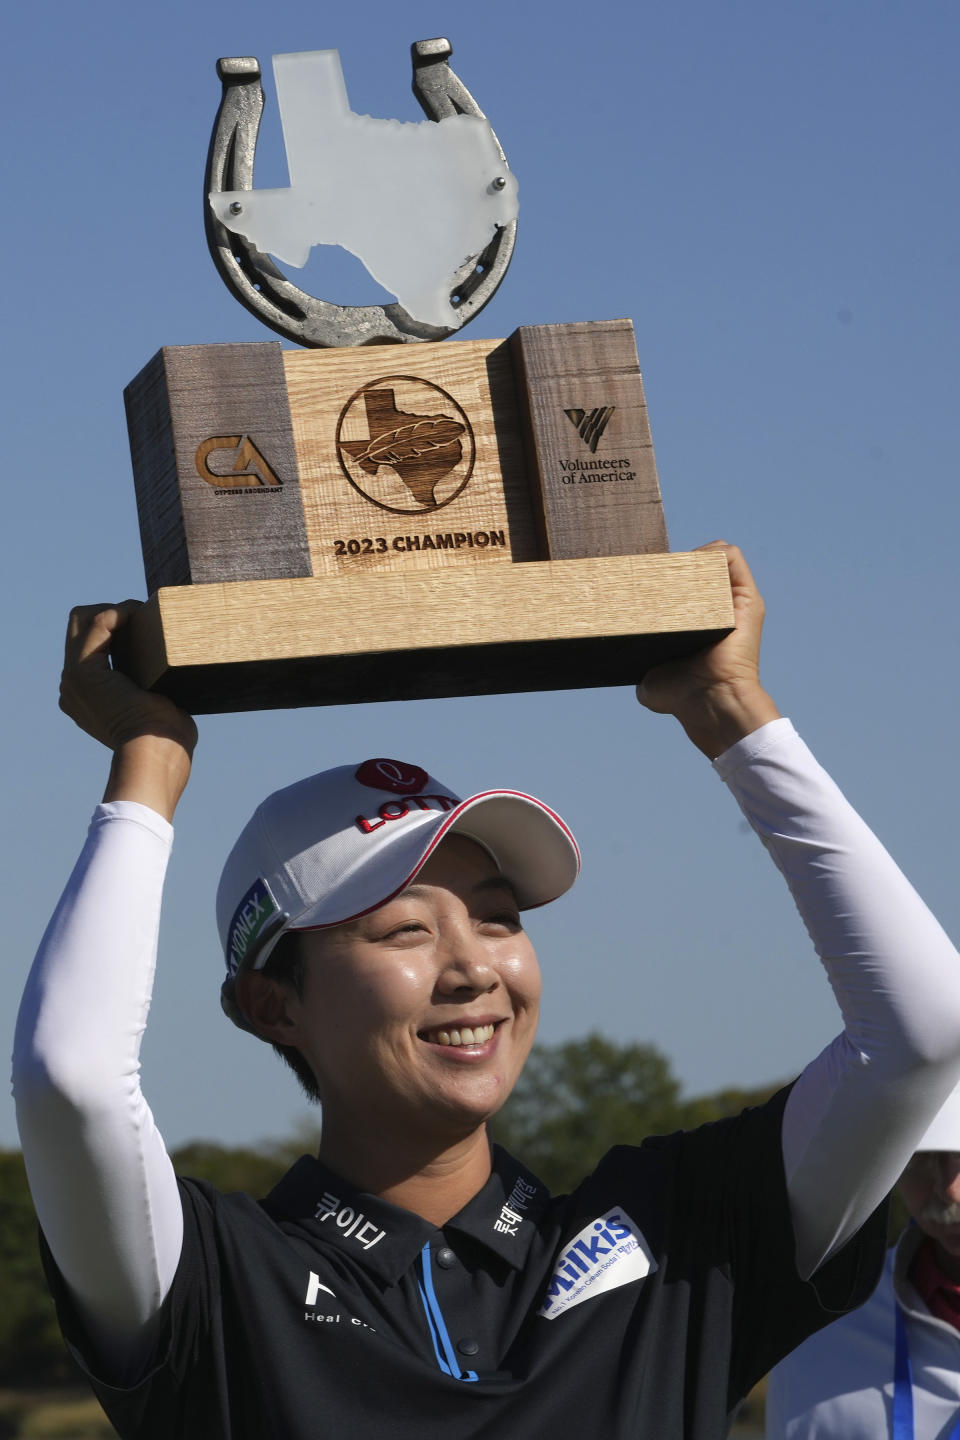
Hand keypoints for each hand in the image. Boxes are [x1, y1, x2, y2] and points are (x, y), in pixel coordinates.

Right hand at [60, 603, 197, 818]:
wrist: (155, 756)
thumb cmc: (166, 740)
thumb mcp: (157, 708)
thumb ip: (153, 690)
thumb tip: (173, 676)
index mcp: (87, 698)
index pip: (92, 647)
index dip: (117, 629)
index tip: (149, 628)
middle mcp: (72, 688)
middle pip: (79, 628)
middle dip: (111, 614)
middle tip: (143, 618)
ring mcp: (73, 679)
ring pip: (83, 619)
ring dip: (118, 610)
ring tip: (145, 615)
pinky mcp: (84, 672)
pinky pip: (98, 622)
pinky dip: (120, 612)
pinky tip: (140, 614)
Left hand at [636, 542, 779, 757]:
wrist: (708, 703)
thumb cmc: (680, 698)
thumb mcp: (649, 678)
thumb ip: (636, 666)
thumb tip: (620, 660)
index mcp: (693, 624)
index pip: (678, 585)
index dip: (658, 576)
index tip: (636, 576)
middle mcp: (716, 610)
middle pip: (695, 567)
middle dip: (673, 562)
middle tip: (651, 571)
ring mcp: (733, 601)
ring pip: (715, 558)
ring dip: (692, 555)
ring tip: (672, 568)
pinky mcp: (747, 598)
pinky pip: (732, 558)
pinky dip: (713, 552)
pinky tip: (693, 564)